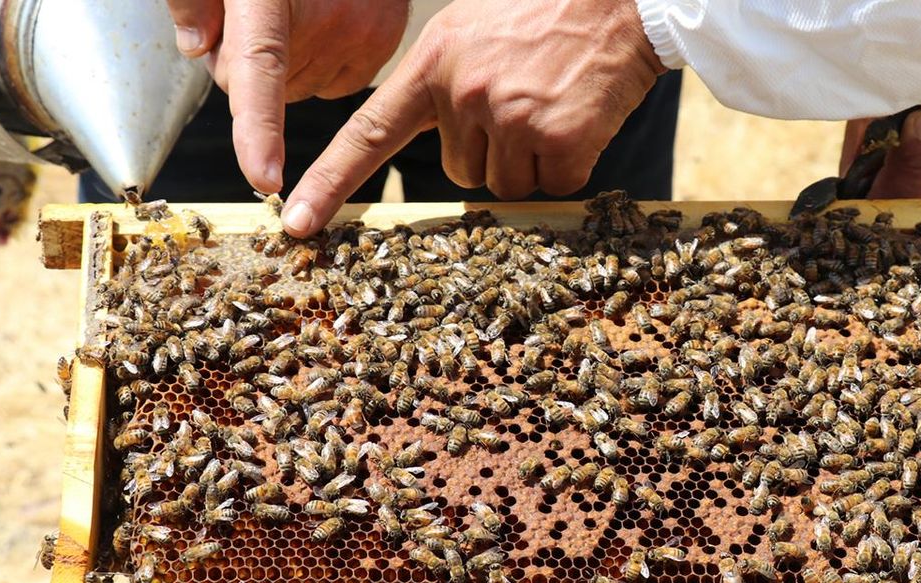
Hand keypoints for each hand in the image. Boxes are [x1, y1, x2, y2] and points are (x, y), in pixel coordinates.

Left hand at [165, 0, 409, 192]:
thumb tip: (199, 49)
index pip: (259, 73)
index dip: (257, 128)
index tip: (263, 175)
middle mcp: (326, 17)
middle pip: (264, 85)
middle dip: (248, 61)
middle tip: (255, 9)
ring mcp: (363, 31)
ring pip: (302, 87)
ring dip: (290, 61)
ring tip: (297, 10)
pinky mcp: (386, 40)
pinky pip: (338, 83)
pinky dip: (323, 62)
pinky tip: (325, 25)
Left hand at [279, 0, 665, 237]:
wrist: (623, 2)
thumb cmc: (545, 17)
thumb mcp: (472, 33)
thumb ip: (444, 85)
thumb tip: (451, 153)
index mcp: (433, 63)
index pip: (368, 132)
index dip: (331, 181)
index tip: (297, 222)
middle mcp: (464, 93)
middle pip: (458, 172)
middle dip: (490, 152)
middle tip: (523, 103)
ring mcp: (511, 118)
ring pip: (503, 186)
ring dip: (529, 163)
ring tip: (551, 108)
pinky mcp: (558, 141)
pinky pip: (551, 188)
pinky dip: (568, 168)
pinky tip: (579, 123)